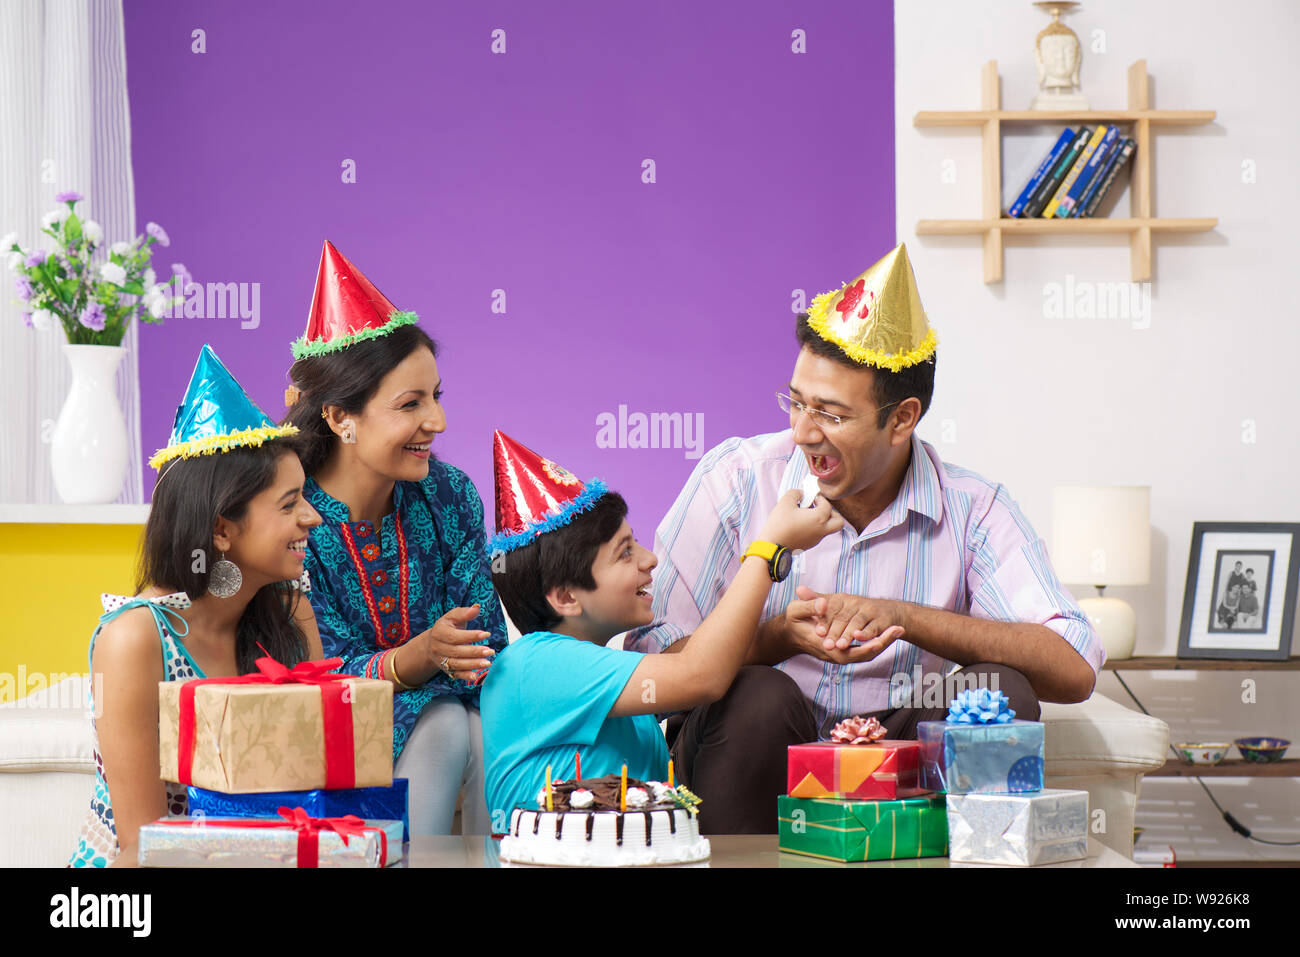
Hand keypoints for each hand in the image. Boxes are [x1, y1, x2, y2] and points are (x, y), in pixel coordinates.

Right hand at [415, 604, 495, 680]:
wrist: (433, 642)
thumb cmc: (447, 627)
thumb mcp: (453, 616)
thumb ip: (465, 613)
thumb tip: (477, 608)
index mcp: (439, 633)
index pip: (455, 636)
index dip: (471, 636)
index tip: (486, 634)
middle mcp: (438, 648)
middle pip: (456, 652)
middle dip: (474, 652)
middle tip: (490, 651)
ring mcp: (441, 660)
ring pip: (456, 664)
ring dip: (472, 665)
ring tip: (488, 662)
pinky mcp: (446, 669)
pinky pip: (456, 674)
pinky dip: (465, 676)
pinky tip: (476, 676)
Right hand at [757, 489, 844, 552]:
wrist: (771, 546)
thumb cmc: (779, 524)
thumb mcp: (785, 502)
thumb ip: (796, 493)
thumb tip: (801, 494)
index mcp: (819, 518)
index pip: (828, 505)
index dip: (820, 499)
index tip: (811, 497)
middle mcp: (821, 530)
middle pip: (839, 522)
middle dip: (832, 513)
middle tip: (819, 508)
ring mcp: (816, 539)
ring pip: (828, 529)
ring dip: (822, 520)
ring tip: (806, 515)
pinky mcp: (809, 545)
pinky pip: (817, 534)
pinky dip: (814, 527)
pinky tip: (799, 524)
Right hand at [779, 586, 905, 664]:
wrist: (789, 633)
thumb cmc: (793, 622)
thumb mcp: (796, 610)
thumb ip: (810, 606)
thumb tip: (823, 603)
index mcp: (827, 648)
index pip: (854, 651)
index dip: (871, 643)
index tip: (885, 633)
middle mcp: (836, 655)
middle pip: (866, 654)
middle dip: (884, 642)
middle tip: (899, 629)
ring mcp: (841, 653)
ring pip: (867, 652)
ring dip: (883, 641)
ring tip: (898, 629)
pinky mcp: (844, 649)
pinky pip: (863, 647)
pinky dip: (875, 639)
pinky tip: (886, 630)